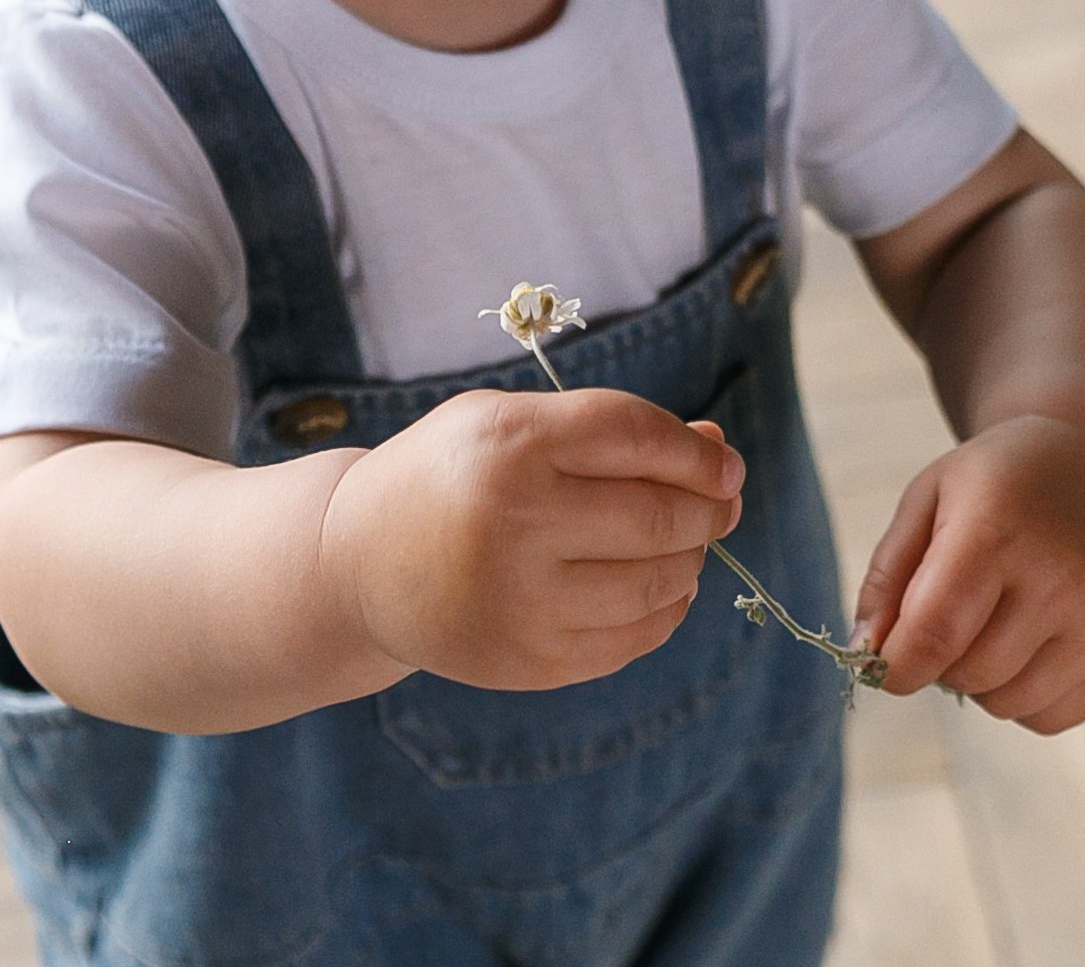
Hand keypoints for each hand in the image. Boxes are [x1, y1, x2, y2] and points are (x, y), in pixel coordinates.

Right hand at [318, 387, 743, 690]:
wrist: (357, 562)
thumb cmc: (455, 476)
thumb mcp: (515, 424)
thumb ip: (612, 430)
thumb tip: (717, 448)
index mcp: (510, 443)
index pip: (638, 438)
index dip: (699, 455)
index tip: (727, 466)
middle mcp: (514, 520)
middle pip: (659, 516)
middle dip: (709, 511)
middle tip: (720, 507)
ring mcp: (519, 600)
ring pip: (656, 583)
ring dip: (690, 562)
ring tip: (685, 545)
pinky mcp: (526, 661)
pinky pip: (631, 639)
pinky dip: (665, 612)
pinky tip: (661, 590)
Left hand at [852, 415, 1084, 733]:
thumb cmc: (994, 487)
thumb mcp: (927, 500)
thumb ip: (888, 577)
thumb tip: (867, 652)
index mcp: (998, 528)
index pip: (934, 632)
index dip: (897, 664)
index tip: (886, 661)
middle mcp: (1060, 575)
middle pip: (968, 673)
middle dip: (940, 661)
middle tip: (952, 614)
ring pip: (1006, 703)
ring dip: (983, 680)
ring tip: (996, 620)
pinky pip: (1047, 718)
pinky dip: (1024, 695)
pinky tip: (1033, 639)